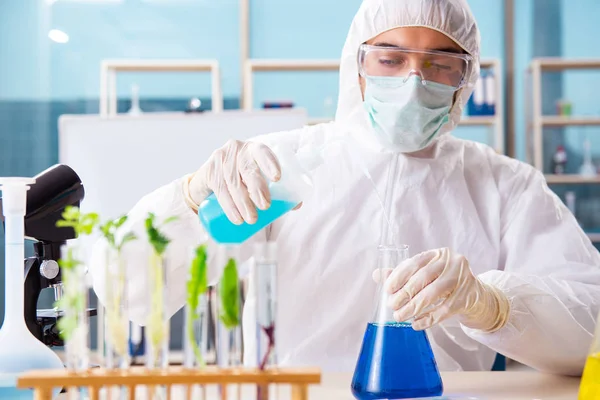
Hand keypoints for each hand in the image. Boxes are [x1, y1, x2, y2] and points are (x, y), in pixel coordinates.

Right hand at [186, 140, 282, 223]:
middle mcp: (237, 149)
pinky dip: (229, 206)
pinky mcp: (208, 170)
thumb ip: (277, 190)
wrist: (211, 179)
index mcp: (254, 149)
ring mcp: (221, 158)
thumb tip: (296, 205)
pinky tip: (236, 218)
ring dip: (243, 203)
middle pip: (248, 169)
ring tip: (252, 219)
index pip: (262, 152)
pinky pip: (220, 189)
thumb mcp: (259, 180)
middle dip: (257, 188)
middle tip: (266, 206)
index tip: (277, 178)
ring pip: (233, 182)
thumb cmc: (243, 179)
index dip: (270, 163)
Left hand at [381, 248, 508, 331]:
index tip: (387, 289)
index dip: (399, 275)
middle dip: (404, 293)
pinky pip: (444, 310)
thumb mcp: (425, 274)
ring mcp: (461, 279)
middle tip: (391, 305)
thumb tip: (377, 275)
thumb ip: (402, 274)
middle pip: (423, 278)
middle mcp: (451, 263)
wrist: (476, 295)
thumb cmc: (444, 282)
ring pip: (433, 294)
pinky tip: (416, 324)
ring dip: (413, 307)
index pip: (415, 262)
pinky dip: (428, 318)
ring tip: (400, 316)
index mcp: (438, 254)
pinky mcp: (467, 298)